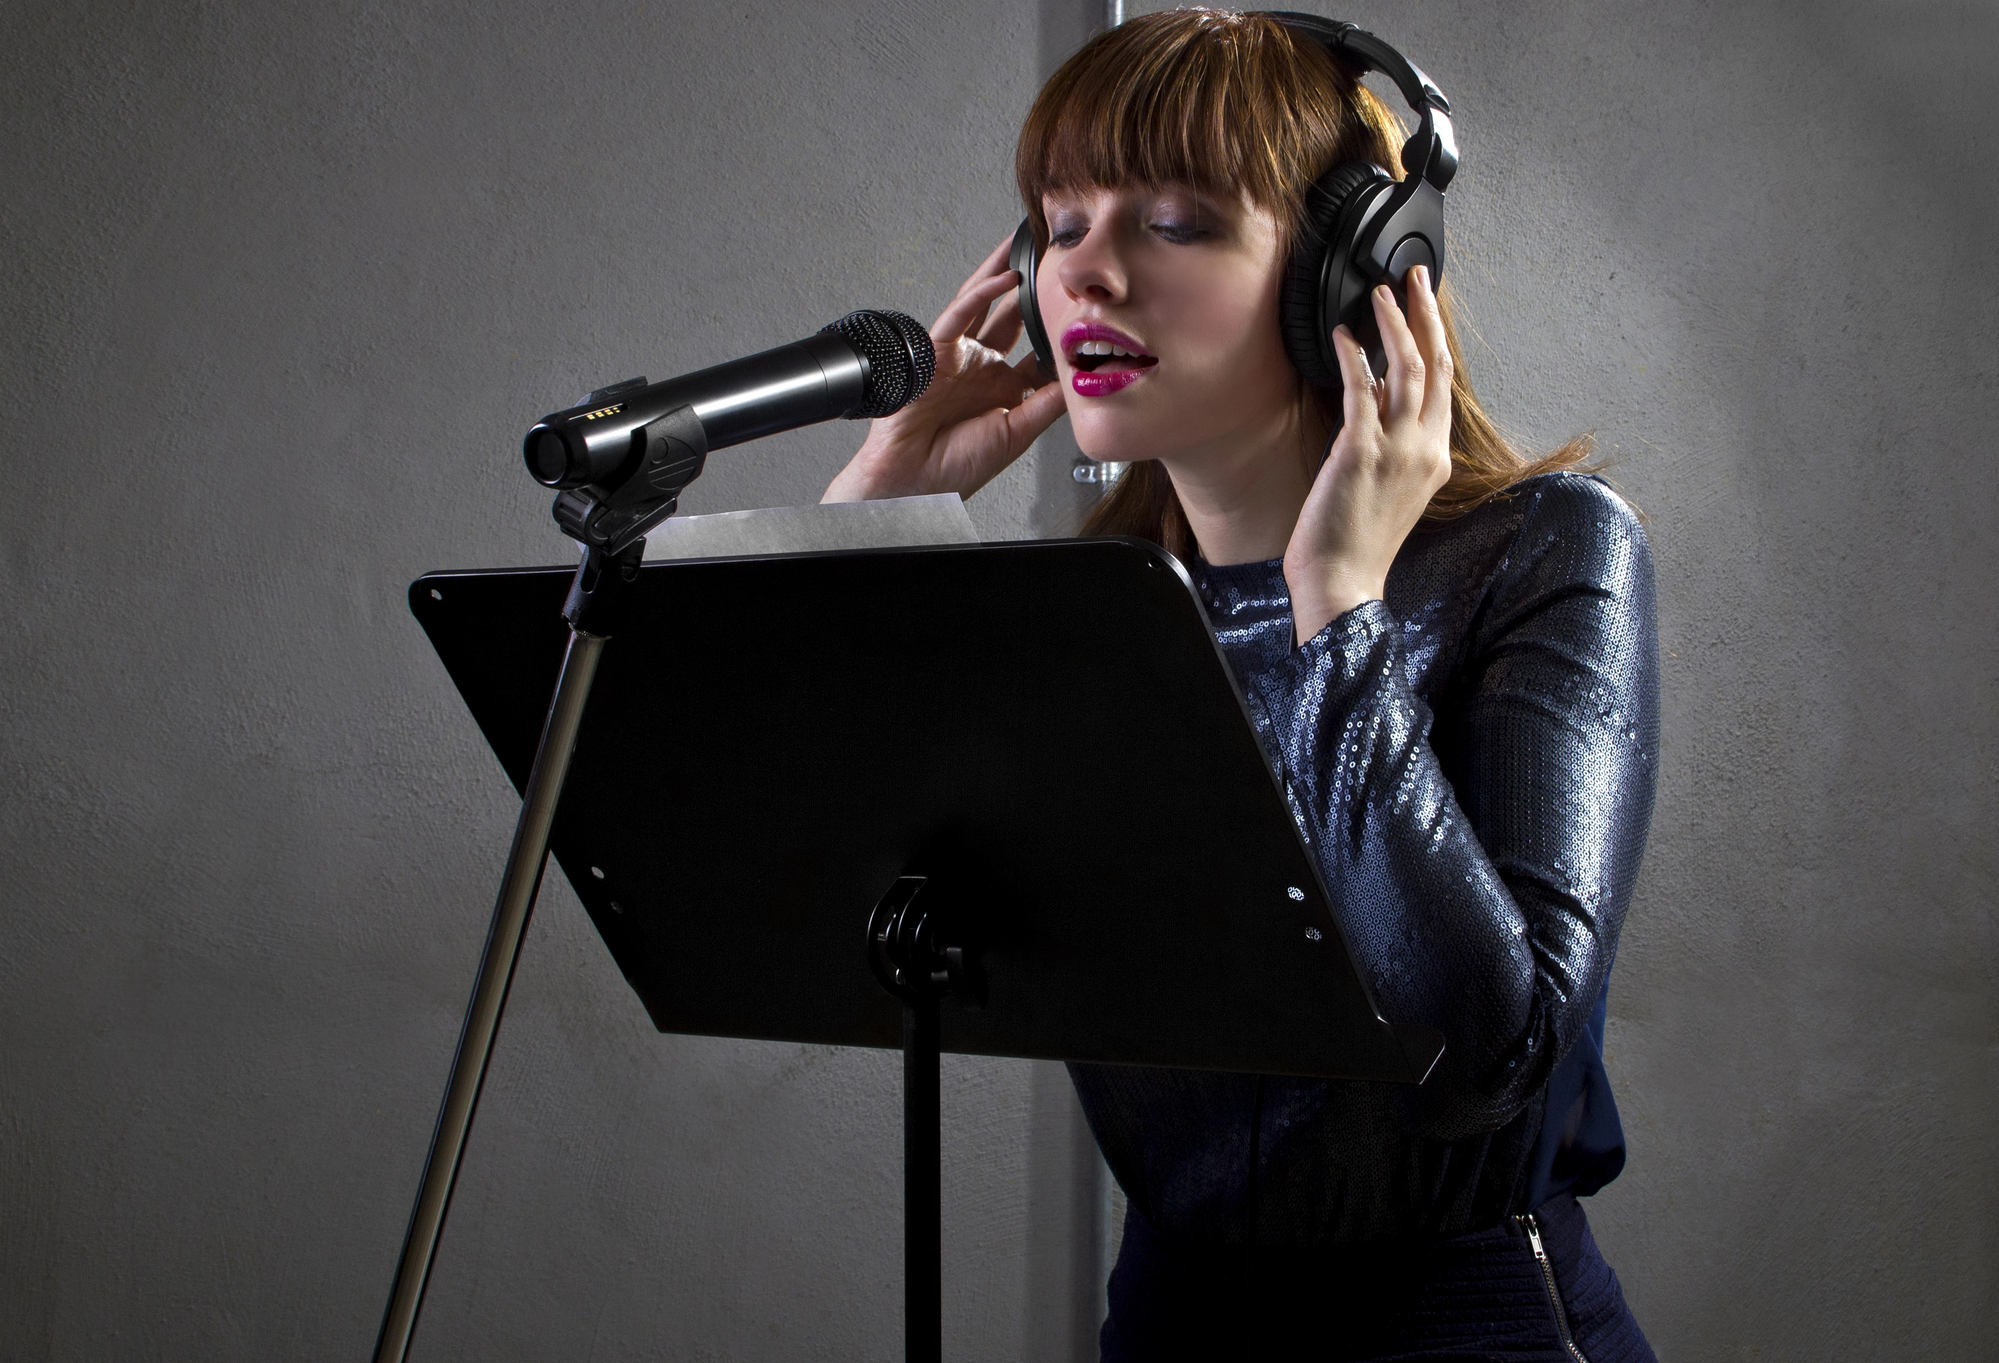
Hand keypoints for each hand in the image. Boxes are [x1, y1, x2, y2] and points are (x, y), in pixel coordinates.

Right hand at [823, 236, 1065, 502]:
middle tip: (1051, 257)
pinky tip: (1003, 277)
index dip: (1055, 325)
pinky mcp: (935, 350)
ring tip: (1023, 243)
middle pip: (1010, 314)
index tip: (1080, 303)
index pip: (1035, 348)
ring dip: (1003, 272)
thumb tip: (1082, 378)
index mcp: (1001, 388)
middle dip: (1029, 286)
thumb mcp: (1018, 432)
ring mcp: (959, 356)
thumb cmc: (956, 468)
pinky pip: (959, 314)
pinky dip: (981, 293)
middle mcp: (981, 367)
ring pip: (983, 302)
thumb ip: (1048, 403)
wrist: (916, 485)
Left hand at [1283, 265, 1453, 642]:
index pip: (1444, 384)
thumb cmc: (1357, 542)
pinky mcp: (1360, 453)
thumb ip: (1392, 439)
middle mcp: (1424, 449)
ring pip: (1407, 370)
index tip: (1425, 305)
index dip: (1436, 338)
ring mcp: (1397, 450)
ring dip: (1394, 326)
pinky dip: (1355, 359)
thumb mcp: (1389, 484)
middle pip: (1435, 366)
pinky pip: (1363, 392)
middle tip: (1414, 278)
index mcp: (1435, 457)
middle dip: (1426, 315)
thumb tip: (1378, 392)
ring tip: (1380, 294)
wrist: (1342, 583)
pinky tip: (1344, 337)